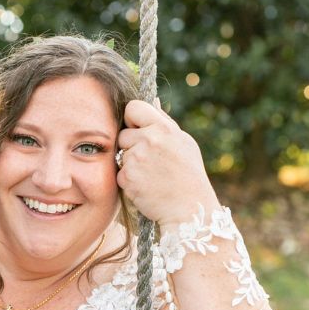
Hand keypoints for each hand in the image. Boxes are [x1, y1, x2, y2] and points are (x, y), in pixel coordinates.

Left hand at [116, 100, 219, 225]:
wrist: (188, 208)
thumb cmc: (189, 175)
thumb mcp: (183, 142)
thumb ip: (165, 122)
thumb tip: (153, 101)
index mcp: (164, 128)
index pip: (133, 107)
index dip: (132, 118)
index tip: (137, 128)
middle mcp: (149, 140)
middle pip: (123, 134)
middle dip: (131, 146)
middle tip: (148, 161)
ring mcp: (136, 158)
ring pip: (121, 155)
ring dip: (130, 164)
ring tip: (150, 175)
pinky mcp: (127, 177)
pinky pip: (120, 173)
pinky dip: (129, 181)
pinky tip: (145, 186)